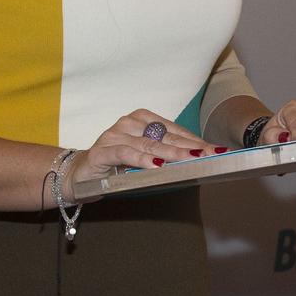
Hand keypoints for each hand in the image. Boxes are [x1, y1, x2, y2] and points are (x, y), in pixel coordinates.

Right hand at [68, 110, 211, 185]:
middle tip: (210, 155)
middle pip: (165, 136)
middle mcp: (128, 123)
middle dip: (190, 147)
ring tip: (189, 159)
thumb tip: (197, 158)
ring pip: (148, 144)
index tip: (215, 150)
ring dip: (171, 153)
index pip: (174, 130)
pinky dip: (141, 159)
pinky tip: (156, 166)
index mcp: (142, 119)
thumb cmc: (116, 166)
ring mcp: (114, 135)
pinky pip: (125, 153)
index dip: (195, 140)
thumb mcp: (144, 158)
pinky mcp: (101, 151)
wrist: (79, 176)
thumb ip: (165, 154)